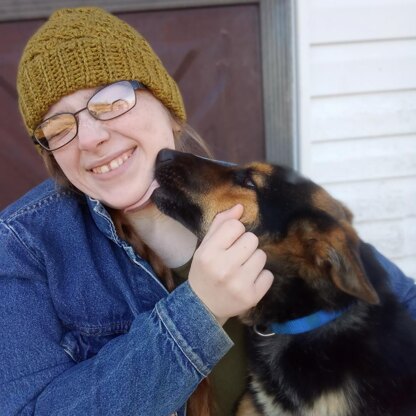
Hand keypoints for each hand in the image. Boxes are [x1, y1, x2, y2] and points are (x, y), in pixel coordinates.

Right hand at [188, 204, 273, 324]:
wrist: (202, 307)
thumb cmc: (204, 272)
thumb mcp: (205, 247)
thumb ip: (220, 225)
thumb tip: (240, 207)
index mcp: (209, 253)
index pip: (235, 226)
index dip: (235, 233)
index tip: (228, 243)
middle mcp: (224, 267)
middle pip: (252, 239)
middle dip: (245, 246)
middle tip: (235, 258)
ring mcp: (239, 283)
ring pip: (262, 256)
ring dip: (254, 261)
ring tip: (241, 270)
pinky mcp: (252, 296)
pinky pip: (268, 275)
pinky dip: (261, 277)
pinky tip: (248, 281)